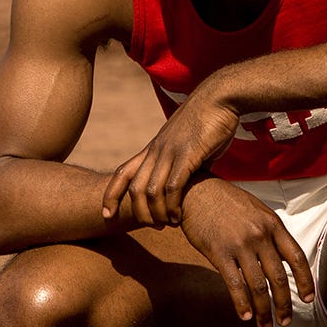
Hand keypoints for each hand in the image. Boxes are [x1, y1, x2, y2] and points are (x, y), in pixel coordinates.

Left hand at [101, 89, 242, 227]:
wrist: (220, 98)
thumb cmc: (208, 121)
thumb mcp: (188, 145)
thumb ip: (183, 164)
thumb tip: (186, 182)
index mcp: (153, 148)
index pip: (121, 173)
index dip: (111, 195)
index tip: (106, 214)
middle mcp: (156, 151)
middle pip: (134, 188)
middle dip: (138, 213)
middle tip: (152, 228)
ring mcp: (170, 152)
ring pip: (150, 191)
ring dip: (156, 214)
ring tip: (167, 225)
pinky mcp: (188, 154)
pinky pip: (172, 187)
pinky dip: (172, 206)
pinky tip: (179, 216)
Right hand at [178, 179, 315, 326]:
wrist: (196, 191)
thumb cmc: (226, 202)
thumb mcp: (257, 211)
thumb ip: (271, 234)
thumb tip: (283, 260)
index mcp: (273, 225)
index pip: (296, 258)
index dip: (306, 281)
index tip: (308, 299)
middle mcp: (260, 235)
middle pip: (279, 278)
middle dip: (284, 304)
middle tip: (285, 322)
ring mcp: (240, 245)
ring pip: (258, 286)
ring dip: (263, 311)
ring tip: (265, 326)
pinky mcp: (219, 253)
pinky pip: (234, 284)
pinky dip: (241, 304)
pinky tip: (244, 316)